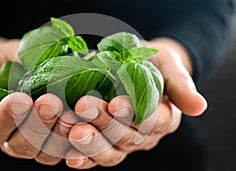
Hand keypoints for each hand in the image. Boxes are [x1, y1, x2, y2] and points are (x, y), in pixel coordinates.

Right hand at [0, 37, 77, 164]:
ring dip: (58, 134)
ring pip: (45, 151)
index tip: (21, 98)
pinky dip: (75, 140)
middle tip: (51, 102)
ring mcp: (36, 144)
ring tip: (69, 113)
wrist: (26, 64)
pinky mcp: (57, 143)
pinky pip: (66, 150)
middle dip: (38, 123)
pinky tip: (84, 124)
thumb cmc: (6, 64)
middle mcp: (12, 139)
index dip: (7, 116)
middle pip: (21, 144)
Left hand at [63, 38, 206, 168]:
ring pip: (109, 152)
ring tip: (72, 129)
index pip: (152, 121)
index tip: (116, 103)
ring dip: (90, 143)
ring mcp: (123, 142)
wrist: (133, 67)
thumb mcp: (169, 66)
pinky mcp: (104, 143)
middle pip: (126, 137)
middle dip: (104, 123)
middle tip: (83, 106)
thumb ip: (181, 85)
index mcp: (164, 119)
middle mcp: (144, 136)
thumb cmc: (152, 65)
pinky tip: (69, 155)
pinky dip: (81, 157)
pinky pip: (93, 156)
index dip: (134, 114)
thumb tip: (199, 107)